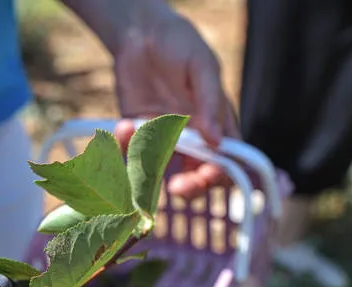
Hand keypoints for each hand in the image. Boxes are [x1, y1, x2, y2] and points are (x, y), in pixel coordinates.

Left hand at [111, 6, 238, 198]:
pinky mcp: (136, 137)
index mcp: (217, 124)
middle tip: (178, 186)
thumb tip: (216, 141)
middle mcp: (193, 139)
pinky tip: (124, 126)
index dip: (221, 175)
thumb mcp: (202, 66)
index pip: (228, 162)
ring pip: (162, 174)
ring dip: (150, 171)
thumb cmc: (180, 44)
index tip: (208, 175)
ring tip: (139, 147)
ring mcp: (163, 140)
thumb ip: (210, 102)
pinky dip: (126, 146)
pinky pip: (131, 154)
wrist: (140, 34)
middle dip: (190, 187)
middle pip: (197, 178)